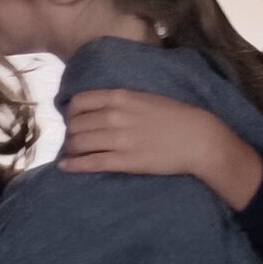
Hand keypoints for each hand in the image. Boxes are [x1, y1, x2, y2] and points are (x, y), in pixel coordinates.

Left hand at [59, 88, 261, 206]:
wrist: (197, 138)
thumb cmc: (175, 116)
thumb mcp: (145, 98)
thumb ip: (121, 101)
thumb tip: (99, 107)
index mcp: (120, 97)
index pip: (79, 101)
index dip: (71, 111)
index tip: (73, 118)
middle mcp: (114, 116)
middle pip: (76, 124)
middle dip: (71, 132)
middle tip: (75, 138)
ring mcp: (118, 140)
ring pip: (79, 143)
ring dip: (71, 148)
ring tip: (73, 152)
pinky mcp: (124, 161)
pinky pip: (90, 163)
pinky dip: (73, 165)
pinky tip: (65, 166)